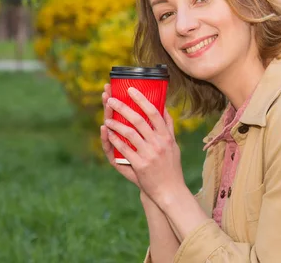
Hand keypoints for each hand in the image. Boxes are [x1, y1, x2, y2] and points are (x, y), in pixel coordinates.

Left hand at [104, 87, 186, 207]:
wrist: (170, 191)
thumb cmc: (171, 166)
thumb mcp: (174, 145)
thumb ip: (168, 126)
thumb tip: (163, 107)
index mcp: (166, 136)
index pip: (154, 112)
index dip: (141, 99)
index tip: (130, 90)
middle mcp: (158, 143)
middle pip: (138, 120)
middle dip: (123, 108)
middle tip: (111, 99)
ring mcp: (149, 154)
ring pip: (129, 134)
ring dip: (116, 124)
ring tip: (107, 118)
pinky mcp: (140, 165)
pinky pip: (124, 150)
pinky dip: (115, 140)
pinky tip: (108, 134)